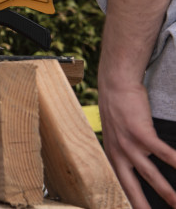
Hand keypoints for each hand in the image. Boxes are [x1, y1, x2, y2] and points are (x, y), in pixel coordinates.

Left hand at [98, 76, 175, 207]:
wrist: (115, 85)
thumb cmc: (119, 110)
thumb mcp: (116, 134)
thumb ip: (126, 152)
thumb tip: (145, 167)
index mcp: (111, 156)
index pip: (120, 185)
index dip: (129, 201)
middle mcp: (117, 153)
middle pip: (131, 187)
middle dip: (142, 205)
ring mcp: (128, 144)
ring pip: (150, 174)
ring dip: (167, 192)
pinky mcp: (139, 132)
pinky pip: (161, 152)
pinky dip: (175, 161)